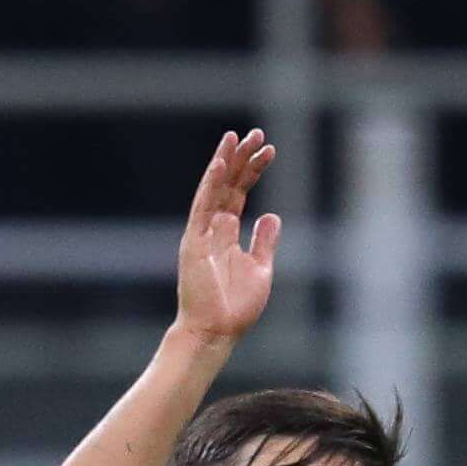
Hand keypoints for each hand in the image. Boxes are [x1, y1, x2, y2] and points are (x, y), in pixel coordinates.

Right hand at [176, 127, 281, 346]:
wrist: (215, 332)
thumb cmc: (235, 307)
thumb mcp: (260, 269)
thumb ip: (264, 241)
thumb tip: (272, 215)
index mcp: (227, 233)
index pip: (240, 193)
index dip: (253, 171)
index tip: (269, 150)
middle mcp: (212, 227)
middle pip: (228, 184)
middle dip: (242, 159)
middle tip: (257, 133)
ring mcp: (201, 232)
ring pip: (214, 189)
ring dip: (226, 162)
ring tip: (237, 137)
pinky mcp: (194, 241)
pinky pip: (202, 207)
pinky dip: (211, 185)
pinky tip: (221, 164)